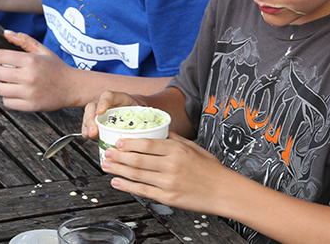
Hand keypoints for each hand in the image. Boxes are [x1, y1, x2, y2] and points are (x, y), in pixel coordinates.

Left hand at [0, 30, 81, 111]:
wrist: (73, 87)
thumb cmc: (57, 68)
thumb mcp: (42, 50)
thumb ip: (24, 40)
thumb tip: (6, 32)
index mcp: (32, 61)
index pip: (0, 56)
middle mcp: (29, 77)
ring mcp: (29, 93)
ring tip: (5, 81)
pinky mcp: (30, 106)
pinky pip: (7, 102)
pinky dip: (7, 97)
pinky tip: (14, 91)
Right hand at [82, 91, 142, 138]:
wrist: (135, 112)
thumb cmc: (137, 111)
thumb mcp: (142, 111)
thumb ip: (143, 115)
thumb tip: (146, 127)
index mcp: (117, 98)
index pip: (108, 96)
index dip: (103, 102)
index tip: (100, 112)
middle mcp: (104, 104)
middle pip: (92, 107)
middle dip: (91, 119)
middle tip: (94, 130)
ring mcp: (98, 113)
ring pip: (87, 117)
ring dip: (87, 126)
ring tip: (92, 134)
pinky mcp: (95, 123)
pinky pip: (86, 126)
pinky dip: (87, 132)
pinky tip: (93, 137)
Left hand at [102, 132, 234, 213]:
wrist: (223, 190)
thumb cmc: (211, 169)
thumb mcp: (193, 147)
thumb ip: (174, 139)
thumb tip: (158, 132)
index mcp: (177, 150)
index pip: (147, 144)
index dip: (129, 143)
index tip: (119, 142)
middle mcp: (171, 165)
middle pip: (138, 159)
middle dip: (119, 156)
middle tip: (106, 153)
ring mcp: (168, 182)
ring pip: (137, 174)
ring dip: (118, 170)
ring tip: (107, 166)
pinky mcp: (168, 197)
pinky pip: (143, 190)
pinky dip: (127, 186)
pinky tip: (117, 182)